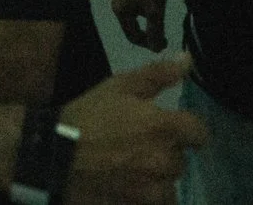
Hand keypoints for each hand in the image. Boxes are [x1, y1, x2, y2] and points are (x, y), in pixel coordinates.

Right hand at [58, 55, 208, 204]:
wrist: (53, 155)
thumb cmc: (87, 115)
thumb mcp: (120, 86)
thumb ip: (158, 74)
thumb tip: (187, 61)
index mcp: (163, 127)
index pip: (199, 133)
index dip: (189, 130)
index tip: (175, 129)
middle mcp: (162, 161)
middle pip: (180, 160)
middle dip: (166, 153)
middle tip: (142, 147)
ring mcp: (149, 190)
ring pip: (169, 188)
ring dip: (158, 180)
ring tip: (137, 172)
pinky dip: (146, 197)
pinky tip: (131, 188)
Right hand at [109, 0, 168, 50]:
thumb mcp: (155, 7)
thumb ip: (155, 30)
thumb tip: (155, 49)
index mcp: (120, 10)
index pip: (133, 36)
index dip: (149, 43)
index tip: (164, 40)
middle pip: (131, 21)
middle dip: (146, 24)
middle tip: (162, 19)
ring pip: (130, 5)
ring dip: (143, 8)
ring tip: (156, 0)